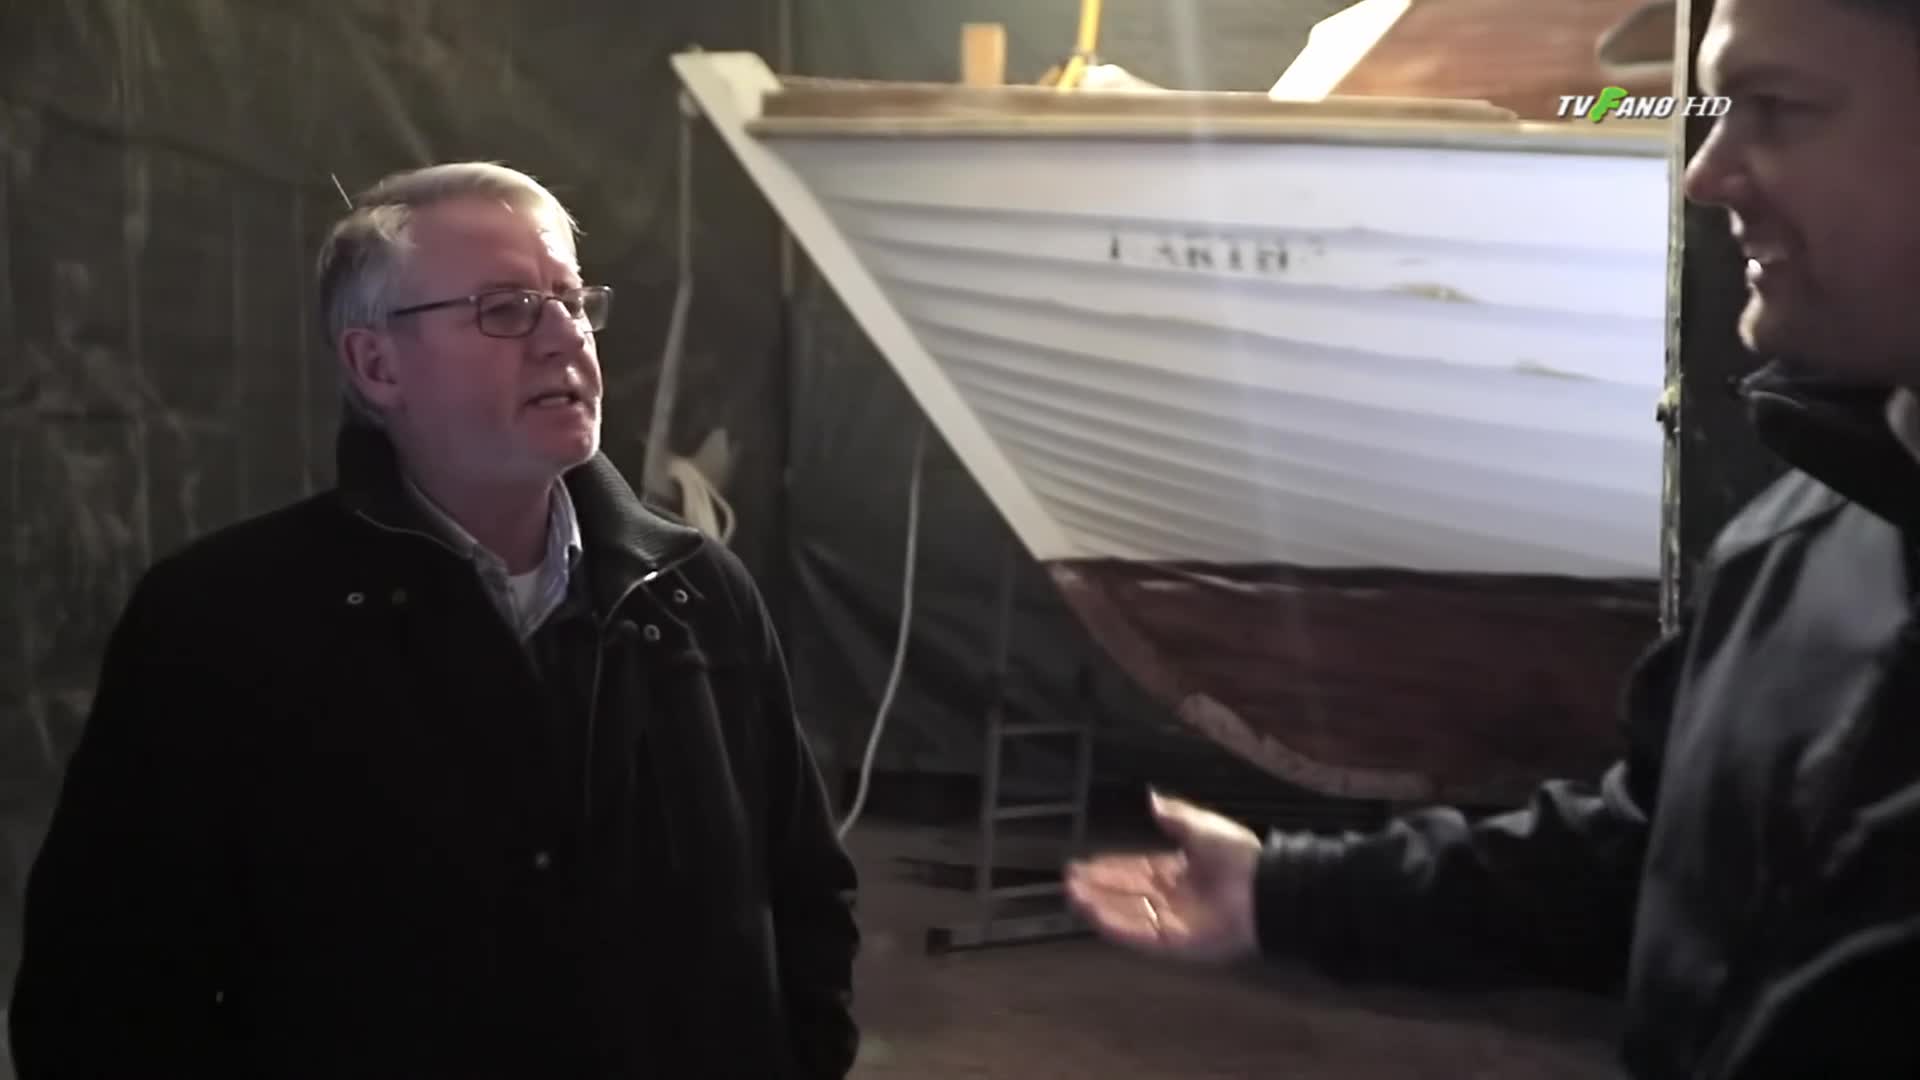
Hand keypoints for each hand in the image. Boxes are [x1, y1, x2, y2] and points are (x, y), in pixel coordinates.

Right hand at [1064, 789, 1261, 963]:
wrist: (1265, 889)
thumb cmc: (1239, 857)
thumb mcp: (1203, 827)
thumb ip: (1175, 817)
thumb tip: (1151, 797)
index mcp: (1178, 871)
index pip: (1135, 871)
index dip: (1110, 868)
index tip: (1084, 864)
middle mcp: (1171, 898)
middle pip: (1125, 893)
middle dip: (1098, 887)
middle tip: (1068, 880)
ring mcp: (1172, 922)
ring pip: (1127, 913)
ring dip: (1100, 905)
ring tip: (1073, 895)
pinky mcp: (1175, 943)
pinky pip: (1139, 935)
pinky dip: (1116, 925)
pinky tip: (1094, 915)